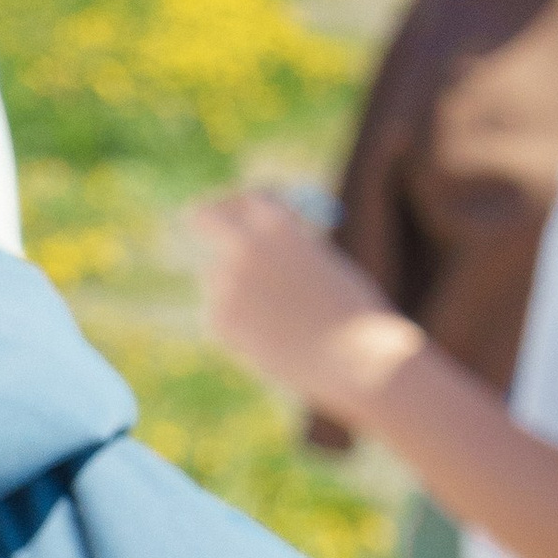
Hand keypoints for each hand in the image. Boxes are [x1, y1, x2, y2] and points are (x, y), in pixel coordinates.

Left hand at [190, 187, 420, 426]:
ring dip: (241, 288)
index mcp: (278, 223)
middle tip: (222, 239)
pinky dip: (241, 321)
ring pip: (218, 275)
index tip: (249, 215)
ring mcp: (225, 283)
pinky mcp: (218, 319)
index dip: (249, 205)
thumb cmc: (354, 312)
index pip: (247, 196)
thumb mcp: (326, 263)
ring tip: (287, 321)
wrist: (356, 361)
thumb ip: (289, 244)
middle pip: (201, 216)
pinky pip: (222, 310)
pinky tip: (276, 341)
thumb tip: (265, 237)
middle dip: (210, 221)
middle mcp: (243, 246)